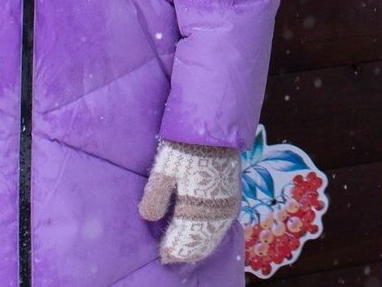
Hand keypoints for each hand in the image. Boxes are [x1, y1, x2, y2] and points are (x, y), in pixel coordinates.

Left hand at [139, 139, 241, 264]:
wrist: (212, 128)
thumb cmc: (185, 149)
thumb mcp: (163, 172)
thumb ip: (155, 197)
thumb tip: (148, 218)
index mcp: (198, 208)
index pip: (185, 240)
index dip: (173, 249)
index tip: (162, 254)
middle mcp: (217, 211)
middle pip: (202, 242)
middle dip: (186, 250)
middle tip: (171, 254)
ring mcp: (228, 204)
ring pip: (214, 235)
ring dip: (201, 244)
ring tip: (187, 250)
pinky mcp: (233, 195)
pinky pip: (223, 224)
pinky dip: (212, 233)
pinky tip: (204, 233)